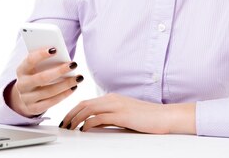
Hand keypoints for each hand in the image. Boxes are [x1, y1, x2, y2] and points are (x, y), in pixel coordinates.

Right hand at [5, 47, 83, 117]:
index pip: (30, 60)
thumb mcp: (35, 68)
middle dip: (60, 71)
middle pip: (42, 78)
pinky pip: (51, 103)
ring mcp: (27, 98)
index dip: (41, 54)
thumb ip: (45, 62)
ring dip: (66, 84)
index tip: (55, 49)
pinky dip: (64, 95)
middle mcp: (22, 85)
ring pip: (49, 92)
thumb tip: (63, 57)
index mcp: (21, 70)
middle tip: (74, 64)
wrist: (25, 96)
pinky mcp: (33, 109)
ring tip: (79, 77)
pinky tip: (73, 88)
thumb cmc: (35, 75)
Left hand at [60, 93, 195, 133]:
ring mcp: (117, 105)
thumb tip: (93, 125)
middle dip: (70, 114)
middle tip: (63, 125)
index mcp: (112, 98)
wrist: (166, 116)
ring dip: (75, 119)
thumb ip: (109, 117)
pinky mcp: (121, 115)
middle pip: (83, 104)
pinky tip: (83, 129)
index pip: (86, 102)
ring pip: (88, 109)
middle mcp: (112, 99)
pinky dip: (88, 123)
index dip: (73, 110)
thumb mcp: (125, 116)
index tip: (66, 119)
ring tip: (69, 128)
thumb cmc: (148, 118)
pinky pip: (99, 118)